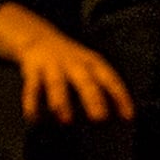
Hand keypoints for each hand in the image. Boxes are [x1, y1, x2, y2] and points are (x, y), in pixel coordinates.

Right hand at [8, 29, 134, 124]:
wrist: (39, 39)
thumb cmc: (71, 62)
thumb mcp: (89, 67)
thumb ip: (100, 89)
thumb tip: (115, 120)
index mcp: (93, 63)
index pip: (110, 80)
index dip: (120, 97)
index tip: (128, 117)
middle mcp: (74, 64)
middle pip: (85, 81)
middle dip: (92, 99)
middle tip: (99, 118)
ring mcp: (52, 66)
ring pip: (57, 84)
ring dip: (61, 101)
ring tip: (65, 120)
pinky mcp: (33, 70)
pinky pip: (32, 88)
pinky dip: (32, 103)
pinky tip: (34, 118)